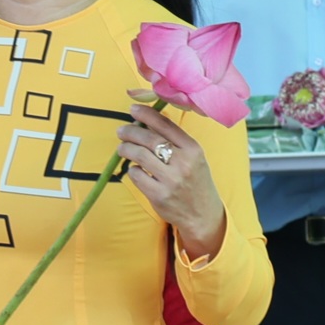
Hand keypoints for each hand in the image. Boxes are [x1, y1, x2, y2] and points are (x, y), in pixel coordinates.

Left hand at [115, 102, 226, 259]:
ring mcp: (171, 180)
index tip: (133, 110)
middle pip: (150, 139)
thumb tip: (148, 121)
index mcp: (193, 149)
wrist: (203, 214)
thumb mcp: (194, 157)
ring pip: (140, 156)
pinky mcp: (159, 195)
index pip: (166, 125)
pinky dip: (132, 170)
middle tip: (121, 131)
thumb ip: (175, 140)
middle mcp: (183, 162)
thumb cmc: (195, 180)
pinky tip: (134, 169)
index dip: (147, 115)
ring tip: (122, 148)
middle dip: (131, 132)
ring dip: (126, 149)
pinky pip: (137, 176)